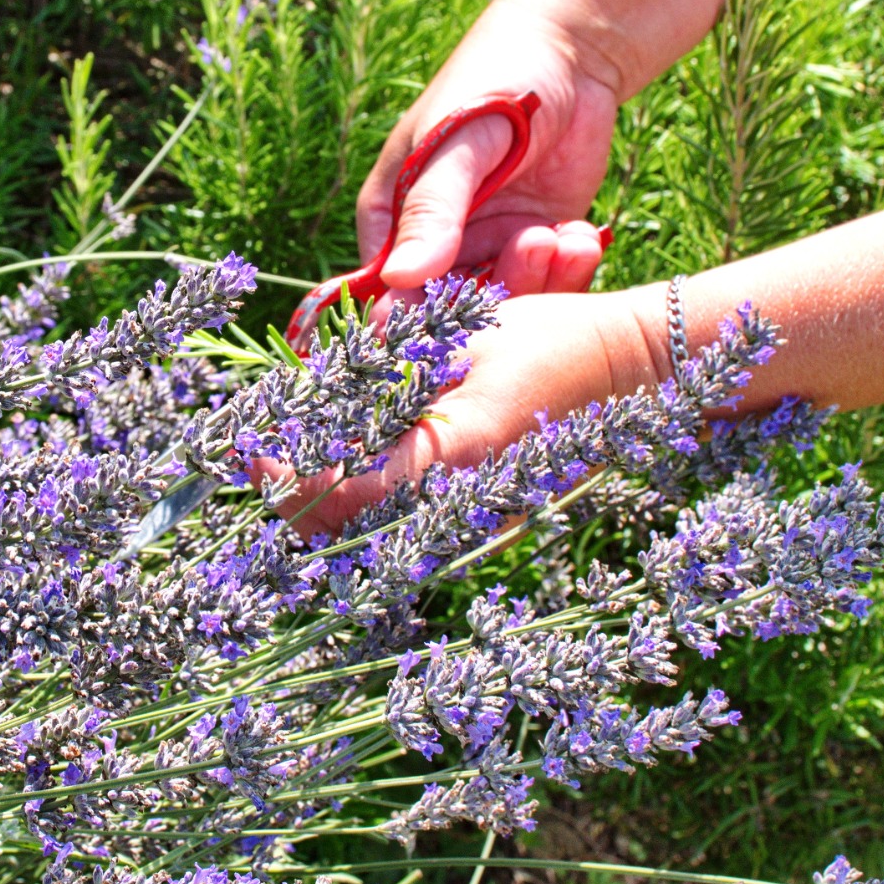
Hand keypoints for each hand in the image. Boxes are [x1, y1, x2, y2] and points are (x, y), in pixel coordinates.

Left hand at [280, 289, 665, 536]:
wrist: (630, 369)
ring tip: (301, 461)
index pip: (340, 496)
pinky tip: (355, 470)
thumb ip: (379, 375)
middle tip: (265, 458)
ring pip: (373, 544)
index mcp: (451, 456)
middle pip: (347, 536)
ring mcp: (476, 526)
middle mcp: (461, 508)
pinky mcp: (484, 526)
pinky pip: (408, 534)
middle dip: (296, 502)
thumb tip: (304, 396)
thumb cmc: (544, 339)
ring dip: (327, 511)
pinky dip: (368, 513)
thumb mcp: (453, 340)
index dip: (285, 480)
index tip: (253, 451)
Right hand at [358, 3, 621, 295]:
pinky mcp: (534, 245)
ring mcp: (488, 246)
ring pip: (507, 305)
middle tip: (534, 244)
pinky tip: (582, 234)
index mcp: (390, 219)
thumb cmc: (494, 82)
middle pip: (453, 310)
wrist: (570, 55)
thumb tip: (400, 276)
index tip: (465, 313)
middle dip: (498, 295)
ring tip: (564, 235)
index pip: (388, 293)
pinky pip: (548, 286)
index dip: (421, 317)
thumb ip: (432, 209)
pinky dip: (568, 270)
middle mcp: (434, 243)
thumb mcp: (456, 144)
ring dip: (541, 280)